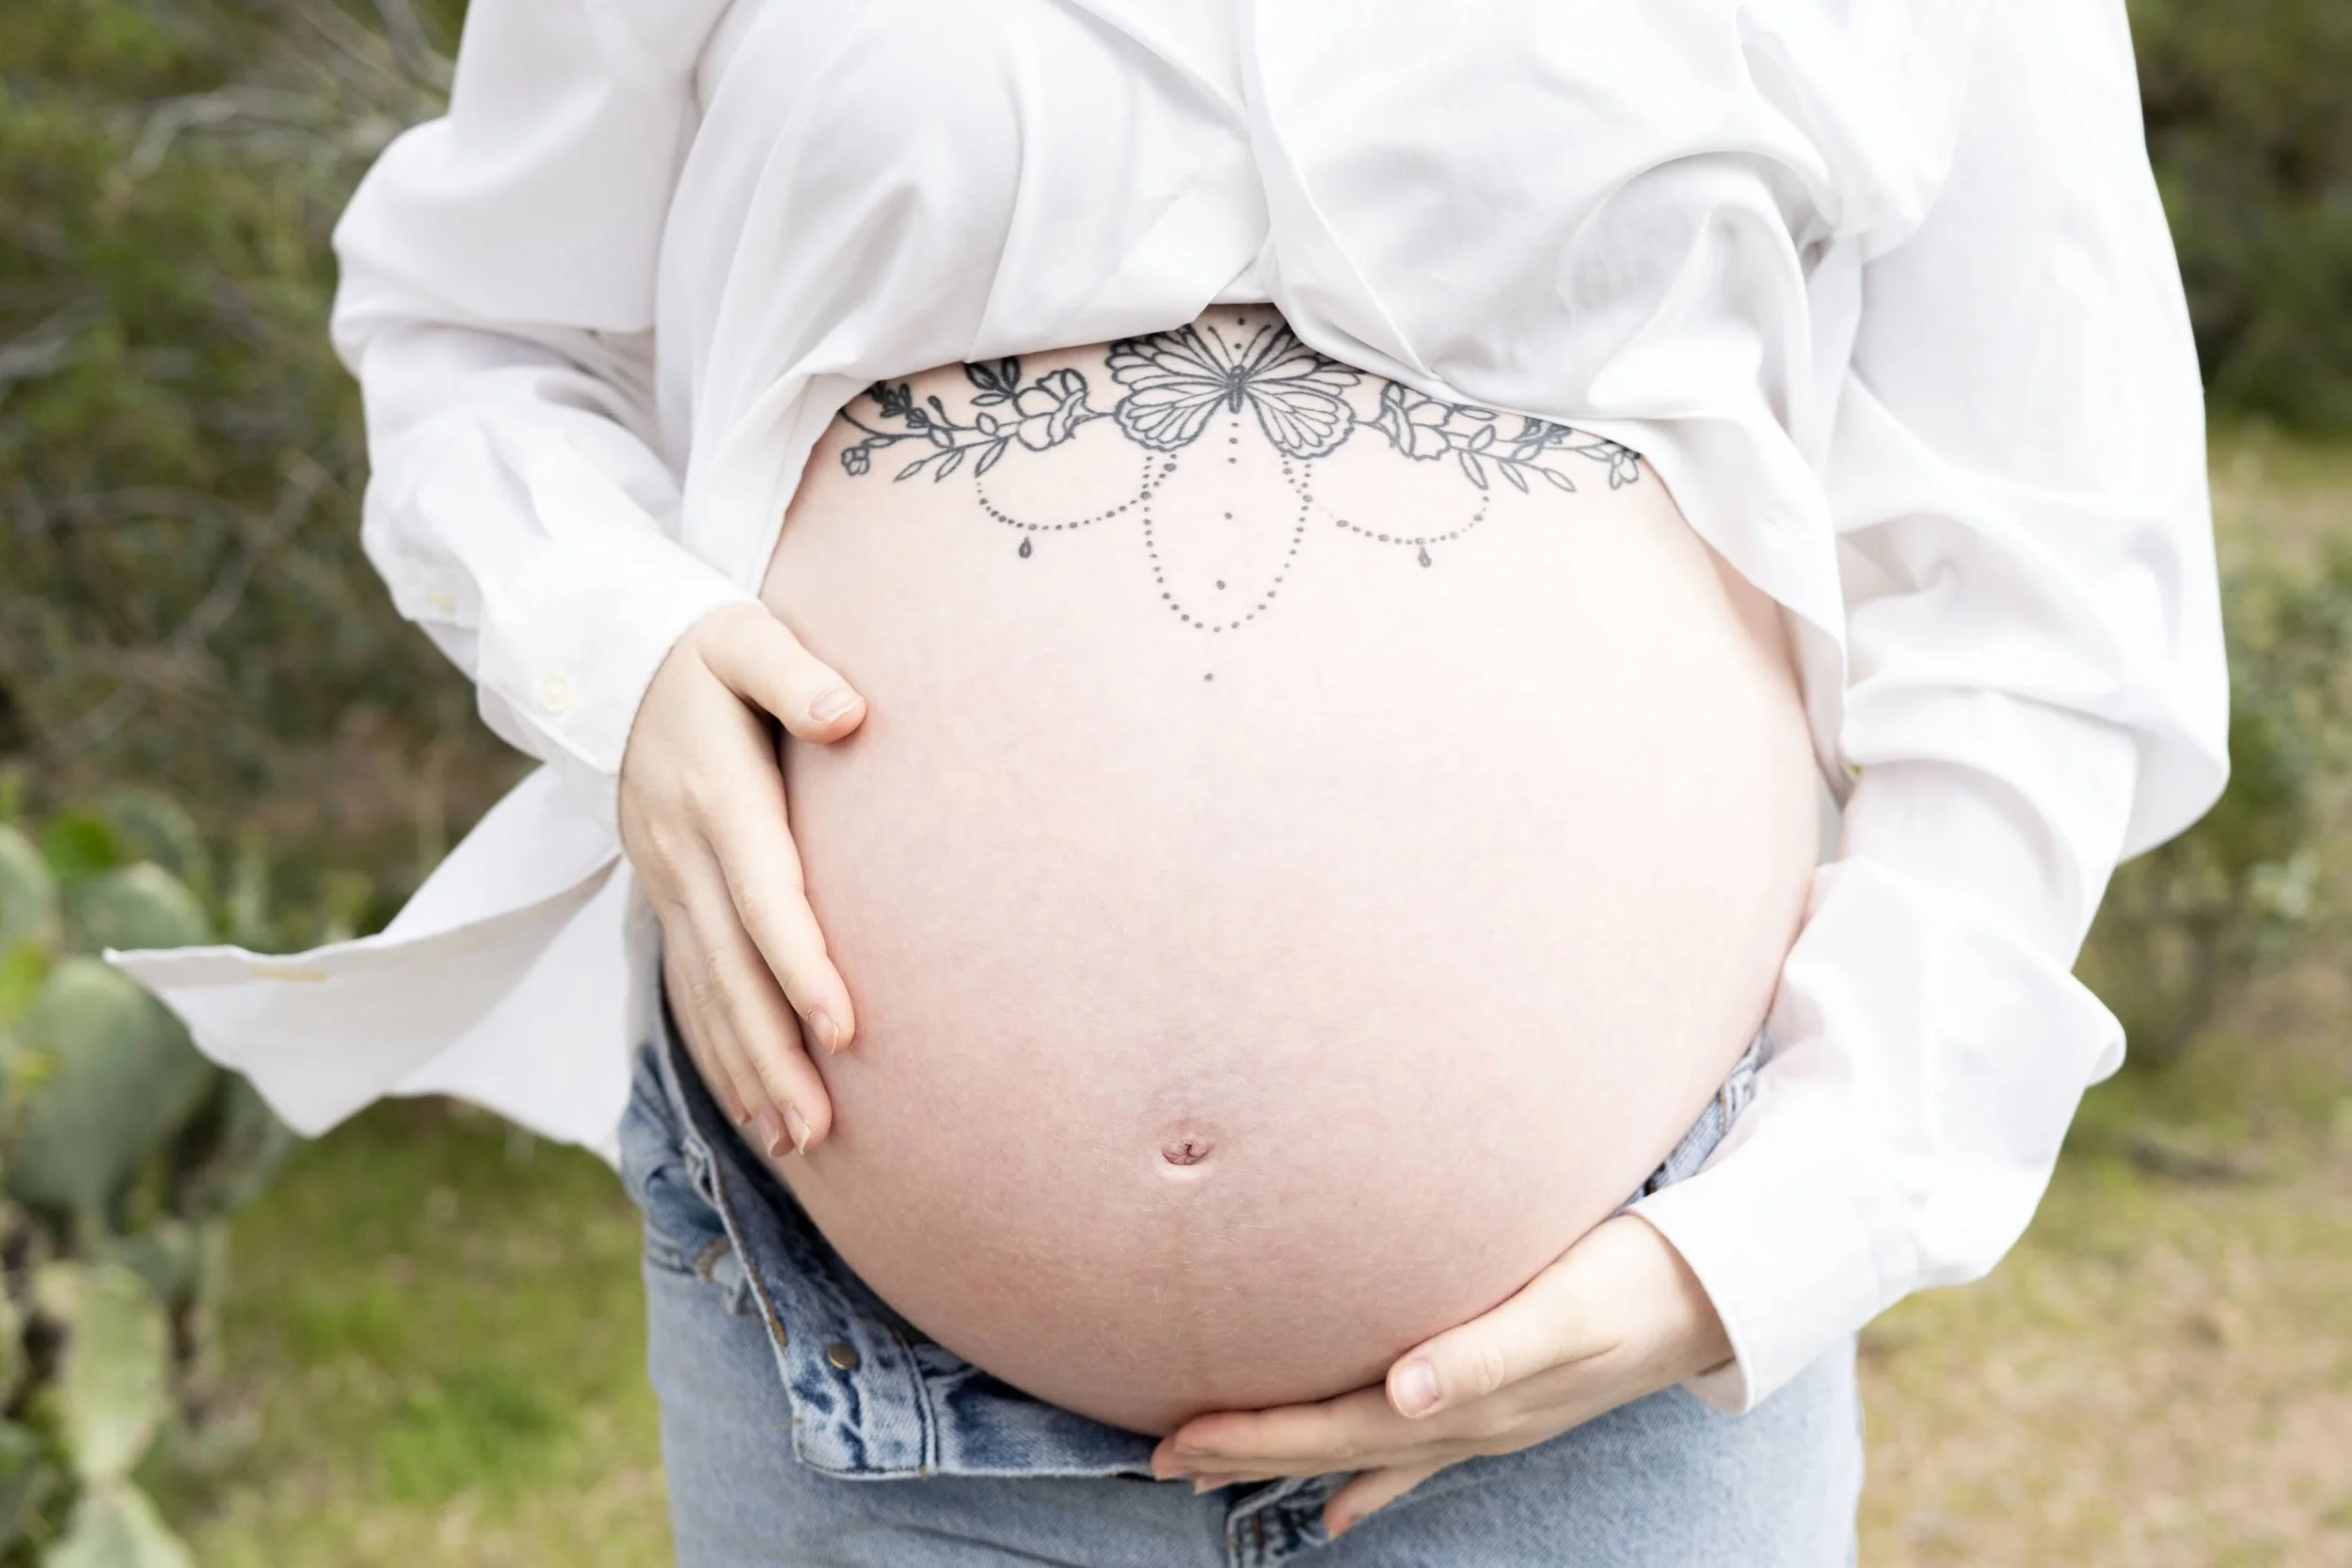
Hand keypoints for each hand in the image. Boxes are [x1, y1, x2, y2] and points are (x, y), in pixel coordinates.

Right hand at [619, 601, 866, 1159]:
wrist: (607, 663)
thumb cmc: (700, 648)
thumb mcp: (743, 638)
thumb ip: (794, 673)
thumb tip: (850, 711)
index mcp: (719, 798)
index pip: (764, 897)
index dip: (801, 964)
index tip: (843, 1028)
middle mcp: (686, 856)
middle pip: (732, 971)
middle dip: (774, 1054)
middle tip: (820, 1129)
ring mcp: (668, 885)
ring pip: (707, 995)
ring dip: (749, 1072)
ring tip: (797, 1142)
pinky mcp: (667, 900)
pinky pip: (690, 989)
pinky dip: (719, 1052)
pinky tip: (755, 1110)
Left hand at [1150, 1215, 1732, 1539]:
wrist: (1719, 1291)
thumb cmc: (1637, 1278)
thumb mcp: (1562, 1310)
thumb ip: (1483, 1353)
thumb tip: (1400, 1396)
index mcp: (1466, 1402)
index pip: (1333, 1427)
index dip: (1252, 1435)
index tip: (1175, 1436)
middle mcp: (1469, 1423)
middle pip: (1333, 1446)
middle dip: (1245, 1452)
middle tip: (1158, 1457)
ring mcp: (1488, 1420)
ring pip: (1364, 1451)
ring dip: (1291, 1460)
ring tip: (1219, 1472)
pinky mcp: (1507, 1402)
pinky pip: (1417, 1456)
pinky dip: (1370, 1480)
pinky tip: (1343, 1509)